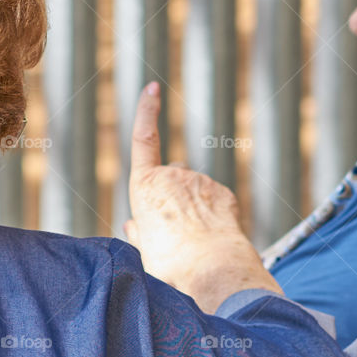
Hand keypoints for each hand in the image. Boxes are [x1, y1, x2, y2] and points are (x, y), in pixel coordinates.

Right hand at [124, 83, 281, 311]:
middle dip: (171, 199)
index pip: (144, 139)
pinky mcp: (223, 193)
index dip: (146, 112)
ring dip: (192, 211)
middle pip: (170, 182)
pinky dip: (211, 215)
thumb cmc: (169, 263)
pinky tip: (211, 237)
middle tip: (172, 236)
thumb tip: (133, 226)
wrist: (210, 268)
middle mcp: (173, 176)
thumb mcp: (143, 248)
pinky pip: (213, 202)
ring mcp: (201, 182)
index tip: (152, 88)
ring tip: (193, 243)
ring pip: (192, 193)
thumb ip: (139, 232)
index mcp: (145, 186)